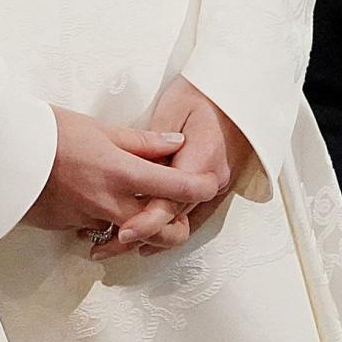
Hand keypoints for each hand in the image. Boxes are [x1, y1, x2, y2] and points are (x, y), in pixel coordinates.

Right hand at [23, 108, 220, 250]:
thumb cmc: (47, 131)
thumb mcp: (97, 127)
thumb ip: (141, 141)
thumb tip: (176, 143)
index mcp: (122, 172)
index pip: (177, 186)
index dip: (201, 186)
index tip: (212, 182)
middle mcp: (112, 203)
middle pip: (165, 231)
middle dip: (179, 225)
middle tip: (177, 207)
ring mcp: (91, 219)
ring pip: (136, 238)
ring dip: (146, 230)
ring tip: (143, 209)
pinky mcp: (71, 227)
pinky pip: (103, 232)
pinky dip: (111, 225)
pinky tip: (104, 206)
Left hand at [95, 77, 255, 261]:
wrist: (237, 93)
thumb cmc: (202, 94)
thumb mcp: (172, 108)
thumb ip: (152, 141)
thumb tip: (134, 167)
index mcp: (201, 159)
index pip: (171, 201)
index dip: (146, 221)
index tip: (122, 232)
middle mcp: (212, 179)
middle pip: (174, 219)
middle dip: (140, 237)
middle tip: (104, 247)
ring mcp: (218, 186)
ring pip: (182, 223)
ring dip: (150, 238)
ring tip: (112, 247)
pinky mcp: (216, 187)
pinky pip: (192, 217)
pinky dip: (168, 230)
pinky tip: (145, 243)